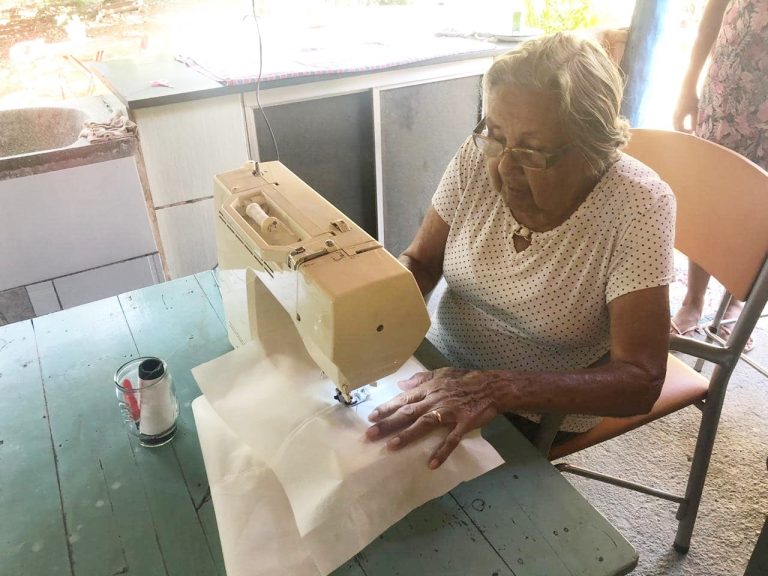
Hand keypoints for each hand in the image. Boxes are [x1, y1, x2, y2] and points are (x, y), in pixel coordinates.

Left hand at [365, 367, 499, 468]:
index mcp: (429, 388)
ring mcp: (449, 412)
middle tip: (370, 434)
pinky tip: (431, 464)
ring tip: (391, 447)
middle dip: (388, 423)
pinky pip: (451, 439)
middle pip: (408, 412)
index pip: (403, 399)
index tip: (370, 417)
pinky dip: (442, 452)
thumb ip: (420, 379)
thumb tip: (400, 385)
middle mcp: (435, 400)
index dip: (386, 408)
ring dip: (407, 436)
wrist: (492, 386)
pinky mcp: (463, 424)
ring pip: (424, 424)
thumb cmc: (465, 379)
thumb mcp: (441, 373)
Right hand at [673, 85, 698, 131]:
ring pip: (675, 124)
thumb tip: (694, 131)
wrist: (686, 89)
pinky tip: (684, 123)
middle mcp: (674, 116)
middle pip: (676, 128)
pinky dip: (679, 124)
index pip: (680, 130)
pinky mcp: (674, 111)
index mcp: (679, 117)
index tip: (693, 133)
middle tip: (690, 133)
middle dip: (682, 132)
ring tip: (687, 129)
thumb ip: (694, 121)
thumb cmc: (692, 99)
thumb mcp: (695, 111)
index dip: (686, 133)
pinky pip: (675, 120)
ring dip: (680, 128)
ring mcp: (673, 113)